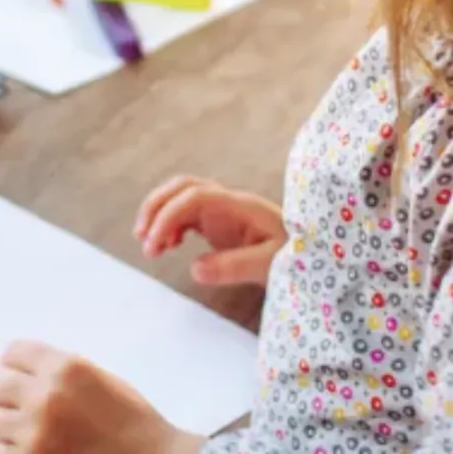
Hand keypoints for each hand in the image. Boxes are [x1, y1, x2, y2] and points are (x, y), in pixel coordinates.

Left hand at [0, 340, 202, 453]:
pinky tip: (37, 449)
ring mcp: (35, 436)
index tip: (20, 372)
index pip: (11, 352)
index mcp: (65, 369)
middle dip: (2, 391)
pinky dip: (12, 449)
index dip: (15, 363)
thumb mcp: (97, 378)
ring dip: (7, 424)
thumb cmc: (130, 422)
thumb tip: (16, 366)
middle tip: (16, 401)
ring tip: (33, 429)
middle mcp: (44, 399)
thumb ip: (56, 369)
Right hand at [134, 175, 286, 286]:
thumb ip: (234, 267)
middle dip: (156, 206)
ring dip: (158, 216)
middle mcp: (227, 202)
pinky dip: (169, 226)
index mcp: (240, 206)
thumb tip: (194, 268)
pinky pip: (185, 214)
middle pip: (181, 187)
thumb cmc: (298, 258)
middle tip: (141, 237)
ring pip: (179, 198)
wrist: (314, 255)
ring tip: (150, 248)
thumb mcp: (271, 266)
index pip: (194, 197)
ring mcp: (222, 211)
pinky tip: (167, 247)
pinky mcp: (219, 223)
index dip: (169, 215)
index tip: (156, 243)